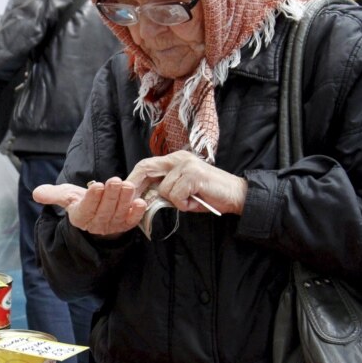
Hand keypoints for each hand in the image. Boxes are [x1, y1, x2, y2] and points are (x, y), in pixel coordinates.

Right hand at [33, 177, 145, 237]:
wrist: (97, 212)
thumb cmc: (81, 201)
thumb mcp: (66, 195)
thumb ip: (52, 194)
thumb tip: (36, 193)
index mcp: (80, 217)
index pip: (86, 209)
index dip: (92, 199)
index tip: (97, 186)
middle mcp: (96, 224)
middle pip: (104, 211)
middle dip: (110, 196)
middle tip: (115, 181)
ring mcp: (113, 226)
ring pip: (119, 214)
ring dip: (124, 200)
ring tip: (128, 186)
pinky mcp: (126, 226)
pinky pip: (132, 221)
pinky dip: (137, 213)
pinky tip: (140, 202)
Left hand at [126, 150, 247, 214]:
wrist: (237, 196)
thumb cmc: (209, 195)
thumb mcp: (183, 190)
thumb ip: (166, 188)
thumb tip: (144, 197)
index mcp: (175, 159)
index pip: (146, 165)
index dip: (133, 178)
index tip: (124, 192)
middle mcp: (179, 158)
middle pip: (146, 168)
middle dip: (135, 186)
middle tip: (131, 201)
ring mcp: (186, 165)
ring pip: (164, 189)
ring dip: (175, 201)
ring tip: (190, 201)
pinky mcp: (193, 176)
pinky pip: (176, 196)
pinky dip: (184, 204)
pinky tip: (196, 201)